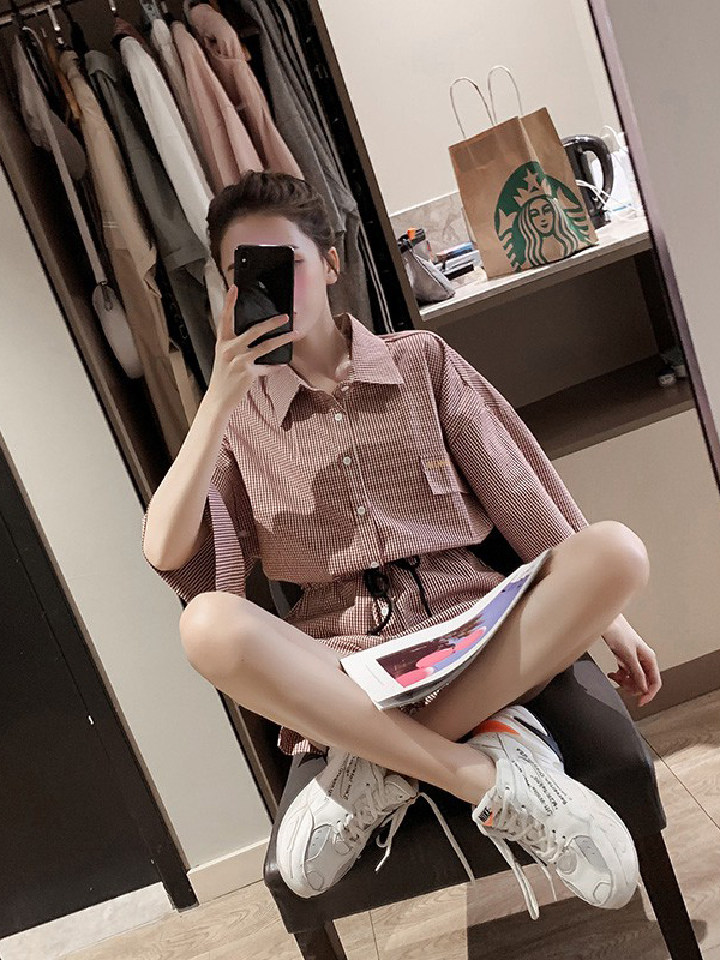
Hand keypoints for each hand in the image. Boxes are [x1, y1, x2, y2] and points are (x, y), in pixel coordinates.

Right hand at [206, 285, 299, 412]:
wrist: (219, 398)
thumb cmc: (223, 376)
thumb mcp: (224, 356)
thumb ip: (235, 344)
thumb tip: (253, 334)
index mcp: (222, 342)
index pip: (225, 318)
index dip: (229, 302)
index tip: (234, 287)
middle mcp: (230, 349)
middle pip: (254, 330)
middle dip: (272, 322)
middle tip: (285, 316)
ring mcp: (239, 361)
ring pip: (266, 346)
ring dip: (282, 339)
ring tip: (295, 334)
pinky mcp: (248, 373)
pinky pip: (267, 367)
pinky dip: (275, 366)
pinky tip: (282, 363)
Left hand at [603, 620, 661, 706]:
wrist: (605, 620)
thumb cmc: (617, 632)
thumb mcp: (627, 656)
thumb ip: (636, 672)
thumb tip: (643, 688)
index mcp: (649, 658)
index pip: (655, 682)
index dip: (649, 694)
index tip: (640, 702)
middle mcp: (643, 659)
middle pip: (643, 682)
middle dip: (632, 687)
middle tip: (621, 686)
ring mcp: (633, 659)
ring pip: (633, 679)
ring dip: (624, 682)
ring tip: (614, 677)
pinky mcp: (624, 658)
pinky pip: (625, 673)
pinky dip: (618, 676)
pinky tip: (612, 674)